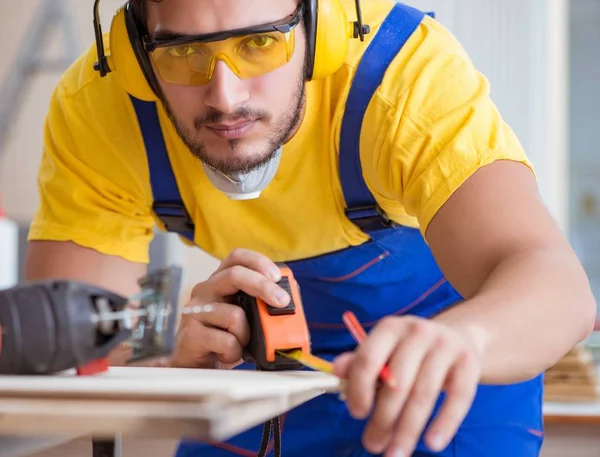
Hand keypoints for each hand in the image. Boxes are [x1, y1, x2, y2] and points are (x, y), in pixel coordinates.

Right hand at [169, 249, 290, 368]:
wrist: (195, 367)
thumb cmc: (223, 339)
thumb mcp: (245, 317)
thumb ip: (260, 305)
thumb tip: (288, 301)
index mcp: (220, 282)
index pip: (236, 257)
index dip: (258, 261)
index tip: (276, 276)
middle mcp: (205, 290)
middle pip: (235, 274)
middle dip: (263, 286)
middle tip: (282, 301)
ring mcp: (195, 311)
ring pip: (234, 315)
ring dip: (246, 335)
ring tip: (240, 344)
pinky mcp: (191, 334)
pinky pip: (226, 341)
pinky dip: (234, 352)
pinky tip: (226, 355)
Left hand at [332, 316, 484, 456]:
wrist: (458, 335)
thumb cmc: (410, 350)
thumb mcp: (384, 349)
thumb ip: (359, 362)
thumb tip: (335, 373)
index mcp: (390, 328)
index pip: (368, 359)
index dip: (359, 388)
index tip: (356, 414)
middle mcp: (417, 332)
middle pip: (397, 383)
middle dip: (383, 419)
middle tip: (372, 445)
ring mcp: (445, 345)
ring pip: (424, 395)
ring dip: (408, 430)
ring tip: (396, 454)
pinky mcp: (469, 362)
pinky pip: (459, 398)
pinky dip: (445, 423)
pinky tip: (432, 443)